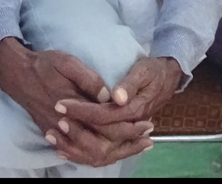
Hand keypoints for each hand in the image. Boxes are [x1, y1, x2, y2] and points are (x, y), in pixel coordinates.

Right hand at [0, 41, 152, 167]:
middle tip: (147, 138)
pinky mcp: (53, 133)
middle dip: (126, 143)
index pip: (104, 124)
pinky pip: (77, 152)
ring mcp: (58, 132)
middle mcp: (65, 124)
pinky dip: (95, 154)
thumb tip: (108, 96)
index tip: (146, 124)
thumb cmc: (44, 65)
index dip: (127, 126)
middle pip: (100, 144)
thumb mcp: (67, 63)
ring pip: (89, 152)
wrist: (17, 74)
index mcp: (72, 106)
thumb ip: (88, 79)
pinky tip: (110, 151)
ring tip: (136, 146)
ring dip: (114, 151)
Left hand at [51, 57, 181, 162]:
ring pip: (99, 150)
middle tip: (55, 118)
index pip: (103, 115)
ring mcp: (125, 132)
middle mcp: (129, 125)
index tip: (61, 104)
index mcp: (134, 109)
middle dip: (74, 128)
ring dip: (75, 145)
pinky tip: (64, 148)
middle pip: (99, 135)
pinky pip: (101, 150)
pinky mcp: (120, 133)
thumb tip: (117, 98)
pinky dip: (81, 152)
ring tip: (53, 136)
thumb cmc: (153, 71)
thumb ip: (130, 84)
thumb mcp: (143, 70)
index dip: (81, 111)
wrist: (167, 78)